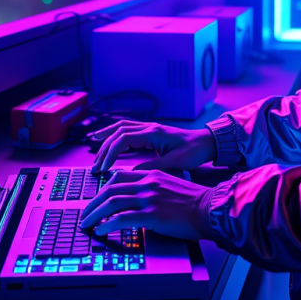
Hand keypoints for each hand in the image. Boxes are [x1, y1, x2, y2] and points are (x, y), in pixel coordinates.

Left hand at [79, 170, 211, 240]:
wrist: (209, 208)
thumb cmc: (194, 201)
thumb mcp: (171, 184)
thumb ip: (154, 187)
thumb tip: (138, 199)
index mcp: (152, 174)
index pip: (119, 176)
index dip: (103, 188)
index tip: (97, 199)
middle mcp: (148, 183)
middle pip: (110, 189)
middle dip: (93, 203)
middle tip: (85, 214)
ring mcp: (149, 198)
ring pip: (111, 202)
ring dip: (95, 214)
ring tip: (88, 224)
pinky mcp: (152, 215)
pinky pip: (121, 219)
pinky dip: (108, 225)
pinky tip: (102, 231)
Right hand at [90, 120, 216, 172]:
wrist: (207, 143)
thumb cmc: (194, 151)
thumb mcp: (175, 162)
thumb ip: (153, 167)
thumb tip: (131, 172)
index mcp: (154, 132)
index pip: (123, 139)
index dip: (110, 153)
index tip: (103, 168)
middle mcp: (149, 127)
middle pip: (118, 132)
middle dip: (104, 148)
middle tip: (96, 166)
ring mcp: (149, 128)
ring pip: (121, 128)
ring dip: (106, 138)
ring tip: (93, 150)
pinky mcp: (151, 133)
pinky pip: (128, 130)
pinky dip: (115, 135)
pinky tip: (108, 141)